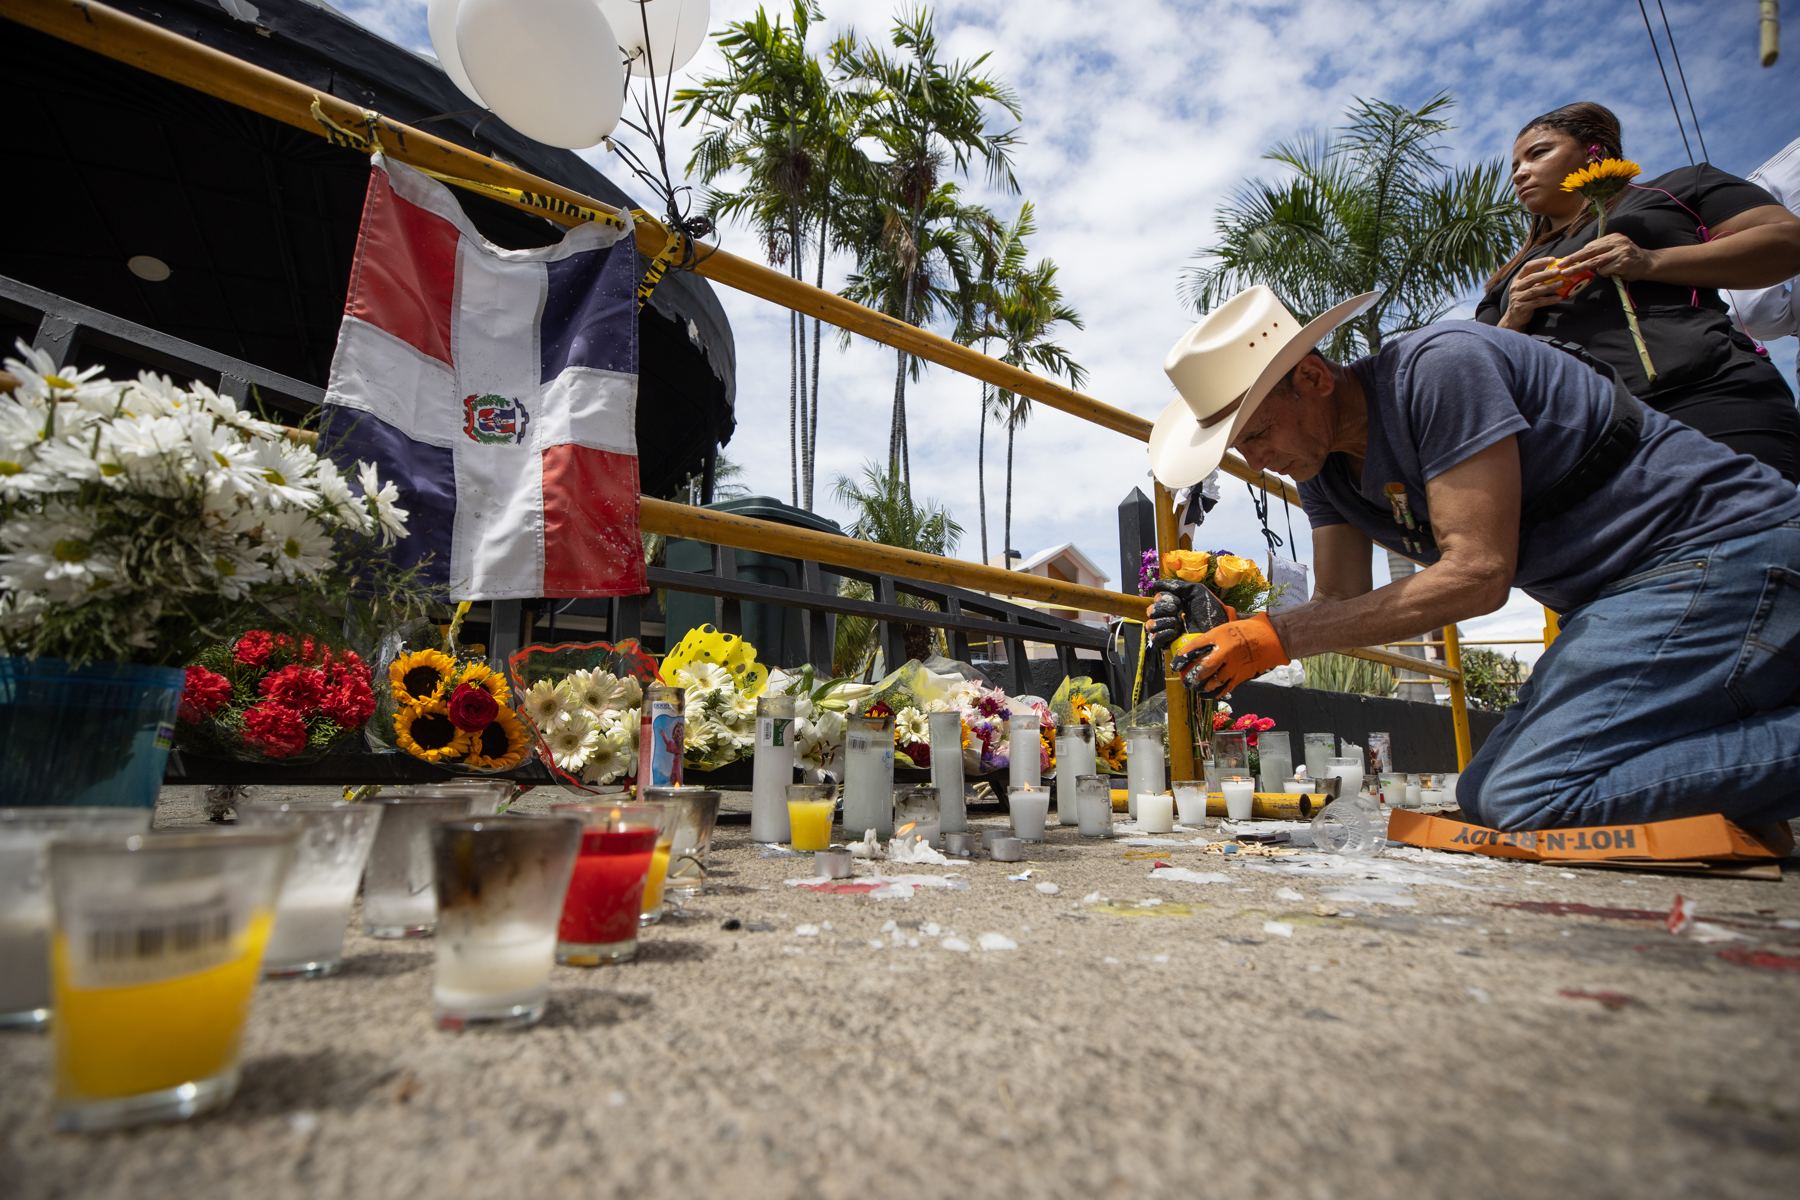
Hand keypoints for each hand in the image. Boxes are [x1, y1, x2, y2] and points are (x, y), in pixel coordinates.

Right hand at [1145, 579, 1233, 651]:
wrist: (1219, 630)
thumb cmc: (1211, 610)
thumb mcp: (1196, 591)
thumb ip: (1177, 585)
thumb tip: (1154, 584)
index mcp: (1175, 603)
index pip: (1158, 599)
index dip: (1164, 599)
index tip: (1178, 601)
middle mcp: (1169, 616)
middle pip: (1151, 611)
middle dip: (1162, 609)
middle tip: (1177, 611)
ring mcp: (1168, 631)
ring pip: (1150, 625)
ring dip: (1163, 621)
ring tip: (1177, 622)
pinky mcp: (1170, 644)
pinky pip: (1155, 640)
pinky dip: (1162, 634)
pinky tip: (1174, 632)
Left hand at [1168, 613, 1288, 698]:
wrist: (1272, 638)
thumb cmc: (1249, 629)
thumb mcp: (1228, 624)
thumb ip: (1213, 634)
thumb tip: (1196, 639)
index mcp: (1220, 635)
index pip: (1195, 647)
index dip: (1183, 657)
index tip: (1175, 664)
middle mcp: (1225, 652)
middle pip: (1203, 669)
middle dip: (1191, 677)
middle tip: (1184, 680)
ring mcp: (1234, 666)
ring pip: (1213, 681)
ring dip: (1202, 687)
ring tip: (1195, 688)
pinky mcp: (1241, 676)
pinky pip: (1225, 688)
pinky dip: (1214, 693)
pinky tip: (1207, 695)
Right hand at [1498, 257, 1567, 329]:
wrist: (1514, 317)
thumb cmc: (1525, 299)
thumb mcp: (1529, 288)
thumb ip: (1538, 281)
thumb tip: (1555, 271)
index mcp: (1518, 279)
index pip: (1527, 267)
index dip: (1540, 262)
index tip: (1552, 259)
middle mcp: (1516, 287)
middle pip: (1531, 278)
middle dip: (1545, 274)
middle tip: (1558, 272)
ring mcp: (1517, 297)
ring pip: (1534, 290)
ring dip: (1549, 287)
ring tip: (1561, 283)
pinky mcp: (1521, 307)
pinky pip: (1537, 302)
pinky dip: (1549, 300)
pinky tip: (1558, 298)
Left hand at [1557, 233, 1657, 281]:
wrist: (1648, 263)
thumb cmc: (1627, 258)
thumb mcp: (1615, 248)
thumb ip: (1601, 250)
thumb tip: (1580, 256)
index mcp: (1613, 237)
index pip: (1591, 246)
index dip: (1577, 254)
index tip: (1564, 260)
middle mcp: (1617, 243)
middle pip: (1590, 252)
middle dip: (1573, 259)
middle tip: (1561, 265)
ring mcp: (1620, 252)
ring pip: (1595, 262)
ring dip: (1580, 268)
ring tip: (1568, 273)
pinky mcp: (1623, 263)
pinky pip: (1606, 270)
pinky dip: (1604, 274)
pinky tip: (1612, 273)